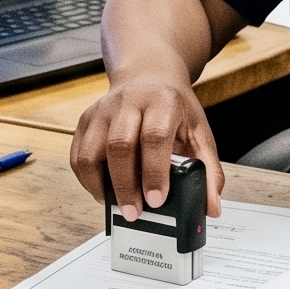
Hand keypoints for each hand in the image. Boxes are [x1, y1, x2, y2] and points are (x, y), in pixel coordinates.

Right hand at [69, 70, 223, 218]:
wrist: (148, 75)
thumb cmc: (173, 107)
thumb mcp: (199, 132)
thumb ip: (209, 171)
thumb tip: (211, 207)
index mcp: (162, 102)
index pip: (154, 137)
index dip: (154, 171)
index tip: (156, 199)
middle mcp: (128, 102)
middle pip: (119, 146)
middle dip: (125, 186)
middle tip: (134, 213)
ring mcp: (102, 111)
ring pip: (91, 153)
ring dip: (101, 185)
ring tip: (117, 204)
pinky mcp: (86, 121)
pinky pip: (78, 156)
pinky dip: (87, 180)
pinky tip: (104, 191)